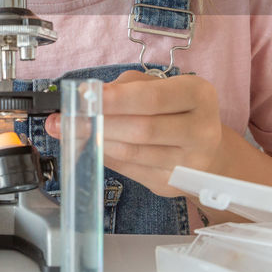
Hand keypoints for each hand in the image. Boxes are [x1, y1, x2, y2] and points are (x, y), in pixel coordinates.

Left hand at [44, 70, 222, 196]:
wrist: (207, 150)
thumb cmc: (174, 110)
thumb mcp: (159, 86)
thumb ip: (125, 88)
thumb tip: (86, 97)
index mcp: (199, 95)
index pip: (152, 98)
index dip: (116, 99)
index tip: (83, 96)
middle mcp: (202, 130)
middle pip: (142, 130)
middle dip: (98, 123)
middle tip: (64, 119)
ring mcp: (190, 163)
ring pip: (133, 153)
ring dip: (96, 142)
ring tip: (68, 131)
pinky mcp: (174, 184)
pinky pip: (131, 171)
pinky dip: (106, 157)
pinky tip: (90, 147)